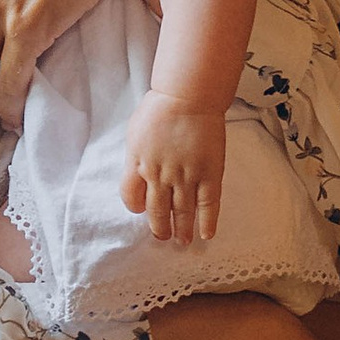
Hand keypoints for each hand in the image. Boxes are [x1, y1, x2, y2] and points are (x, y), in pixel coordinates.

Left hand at [124, 94, 226, 243]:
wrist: (188, 97)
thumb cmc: (160, 108)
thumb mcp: (135, 132)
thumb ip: (136, 156)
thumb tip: (138, 171)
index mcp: (138, 164)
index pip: (131, 197)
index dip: (136, 207)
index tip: (142, 210)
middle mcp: (159, 176)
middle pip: (157, 210)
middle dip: (160, 227)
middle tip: (164, 238)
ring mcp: (185, 176)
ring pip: (182, 212)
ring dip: (183, 230)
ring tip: (183, 242)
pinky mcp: (208, 174)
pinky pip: (207, 204)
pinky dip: (207, 221)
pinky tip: (207, 234)